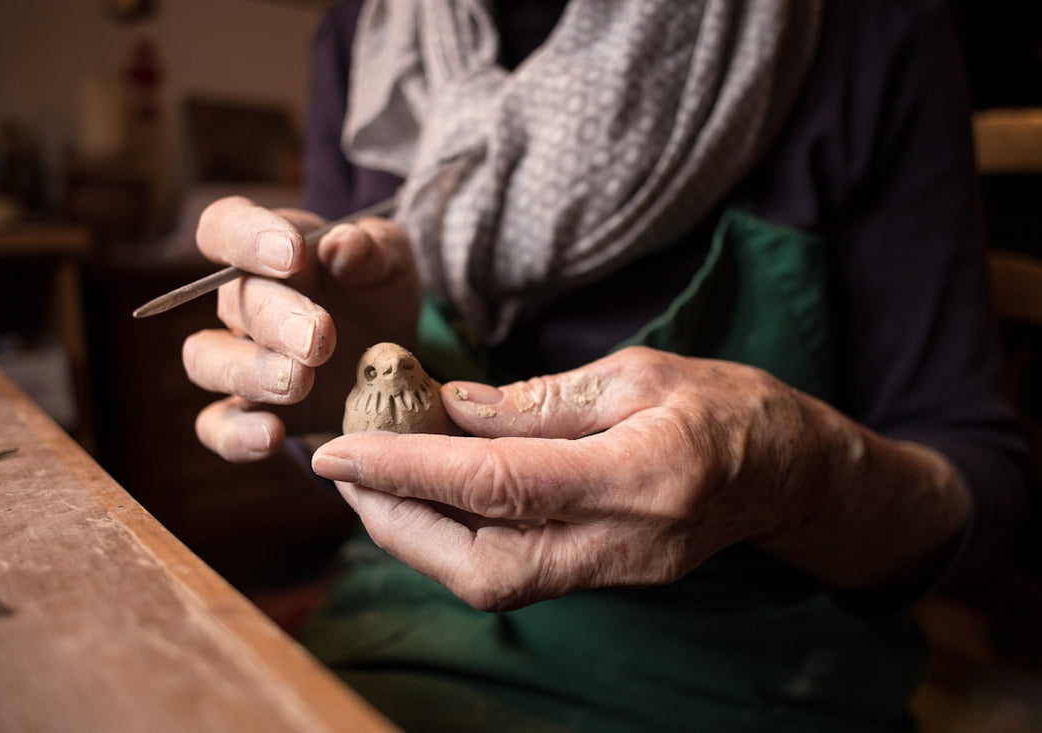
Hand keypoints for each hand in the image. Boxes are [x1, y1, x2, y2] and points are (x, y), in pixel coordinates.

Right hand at [181, 196, 420, 460]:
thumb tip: (341, 245)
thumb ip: (371, 248)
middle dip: (276, 320)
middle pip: (232, 302)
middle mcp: (244, 302)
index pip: (224, 226)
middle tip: (320, 338)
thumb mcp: (391, 261)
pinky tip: (272, 436)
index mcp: (268, 250)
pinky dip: (236, 434)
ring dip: (250, 373)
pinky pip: (217, 425)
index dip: (246, 237)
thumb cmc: (379, 291)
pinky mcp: (251, 411)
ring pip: (207, 360)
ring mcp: (242, 358)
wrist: (393, 352)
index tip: (293, 254)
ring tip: (300, 382)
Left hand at [311, 346, 968, 610]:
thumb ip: (540, 400)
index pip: (500, 482)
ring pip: (489, 583)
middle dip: (395, 519)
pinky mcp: (606, 580)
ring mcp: (618, 574)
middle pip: (483, 563)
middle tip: (342, 469)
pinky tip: (426, 501)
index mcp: (643, 473)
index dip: (408, 468)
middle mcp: (627, 541)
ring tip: (370, 483)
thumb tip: (447, 407)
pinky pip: (511, 577)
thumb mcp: (637, 372)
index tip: (337, 449)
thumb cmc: (725, 405)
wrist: (790, 472)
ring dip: (414, 537)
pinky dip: (452, 543)